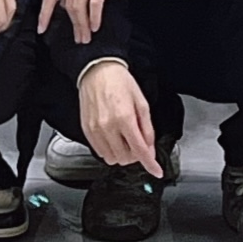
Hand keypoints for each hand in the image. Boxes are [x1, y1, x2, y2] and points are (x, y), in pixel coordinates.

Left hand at [38, 0, 139, 45]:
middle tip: (78, 38)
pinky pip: (95, 3)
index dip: (44, 14)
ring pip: (80, 7)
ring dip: (83, 25)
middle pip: (68, 5)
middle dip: (73, 25)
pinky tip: (96, 26)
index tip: (42, 29)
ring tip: (87, 36)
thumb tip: (66, 3)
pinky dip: (94, 17)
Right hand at [76, 60, 160, 174]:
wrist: (97, 70)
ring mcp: (95, 130)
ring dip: (121, 154)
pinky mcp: (86, 131)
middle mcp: (108, 126)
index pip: (140, 150)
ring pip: (111, 159)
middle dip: (135, 155)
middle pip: (125, 159)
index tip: (156, 171)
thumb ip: (147, 129)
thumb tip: (150, 149)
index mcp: (125, 118)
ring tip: (123, 138)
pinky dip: (109, 150)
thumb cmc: (120, 82)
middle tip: (137, 142)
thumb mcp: (141, 102)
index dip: (150, 164)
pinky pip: (99, 152)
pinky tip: (112, 137)